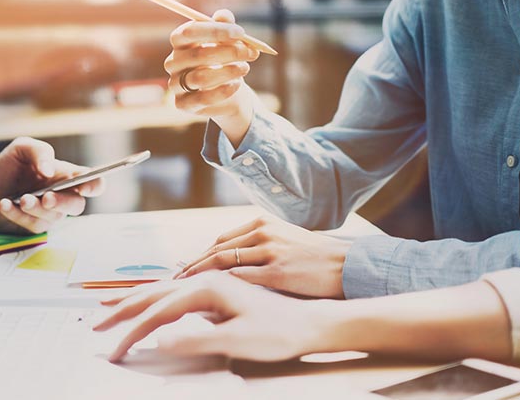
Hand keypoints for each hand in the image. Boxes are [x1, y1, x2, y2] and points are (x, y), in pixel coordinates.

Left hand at [0, 137, 104, 233]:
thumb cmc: (8, 165)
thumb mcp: (22, 148)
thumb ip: (40, 152)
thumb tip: (50, 170)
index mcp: (66, 175)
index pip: (92, 182)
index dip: (95, 185)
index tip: (85, 187)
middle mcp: (62, 195)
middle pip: (77, 205)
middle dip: (63, 202)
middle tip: (46, 197)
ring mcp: (49, 213)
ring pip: (54, 217)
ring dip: (36, 208)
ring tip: (20, 199)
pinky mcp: (34, 226)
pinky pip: (33, 225)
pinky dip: (17, 215)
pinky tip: (4, 204)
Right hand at [94, 272, 339, 361]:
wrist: (310, 322)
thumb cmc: (279, 332)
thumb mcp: (238, 340)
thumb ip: (196, 338)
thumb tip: (158, 339)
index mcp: (207, 288)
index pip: (158, 311)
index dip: (132, 331)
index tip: (113, 350)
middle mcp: (206, 280)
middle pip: (154, 293)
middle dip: (123, 309)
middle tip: (95, 322)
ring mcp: (212, 283)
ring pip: (164, 289)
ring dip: (135, 300)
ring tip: (111, 306)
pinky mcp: (217, 291)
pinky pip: (176, 292)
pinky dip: (155, 298)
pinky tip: (150, 301)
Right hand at [164, 9, 258, 145]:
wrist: (228, 90)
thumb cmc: (225, 58)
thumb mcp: (227, 40)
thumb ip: (225, 26)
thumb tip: (223, 16)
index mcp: (180, 41)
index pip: (189, 32)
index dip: (215, 30)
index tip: (240, 33)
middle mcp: (173, 62)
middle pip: (197, 55)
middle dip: (229, 52)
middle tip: (250, 52)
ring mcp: (175, 84)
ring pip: (201, 78)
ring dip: (228, 71)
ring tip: (245, 68)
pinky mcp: (183, 104)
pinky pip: (202, 98)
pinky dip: (223, 91)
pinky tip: (237, 84)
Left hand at [176, 214, 351, 298]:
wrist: (345, 265)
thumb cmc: (313, 258)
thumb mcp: (282, 241)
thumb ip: (256, 247)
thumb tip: (229, 261)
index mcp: (261, 223)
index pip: (220, 240)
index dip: (200, 256)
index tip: (184, 269)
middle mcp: (262, 232)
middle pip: (216, 248)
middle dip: (192, 265)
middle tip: (173, 281)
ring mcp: (269, 250)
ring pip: (223, 261)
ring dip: (199, 275)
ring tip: (183, 289)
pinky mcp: (277, 271)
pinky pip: (241, 277)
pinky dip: (221, 285)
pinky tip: (209, 296)